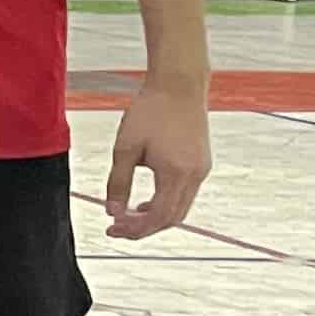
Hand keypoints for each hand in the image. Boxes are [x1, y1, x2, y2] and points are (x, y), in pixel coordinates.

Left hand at [105, 74, 208, 240]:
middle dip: (143, 228)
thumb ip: (118, 183)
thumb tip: (112, 212)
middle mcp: (195, 175)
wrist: (179, 85)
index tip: (112, 230)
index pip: (158, 217)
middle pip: (172, 218)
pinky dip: (166, 203)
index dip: (135, 229)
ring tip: (128, 216)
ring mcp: (202, 169)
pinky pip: (185, 194)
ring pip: (180, 208)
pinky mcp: (202, 163)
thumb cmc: (150, 112)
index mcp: (176, 173)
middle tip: (116, 228)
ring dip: (155, 217)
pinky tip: (146, 201)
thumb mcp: (124, 148)